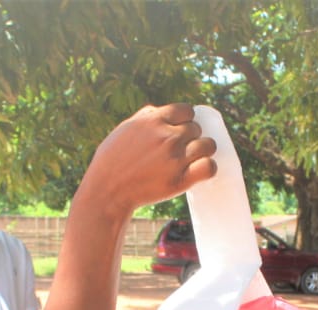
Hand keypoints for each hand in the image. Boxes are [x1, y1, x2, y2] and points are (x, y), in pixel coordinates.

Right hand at [83, 103, 217, 214]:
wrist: (108, 191)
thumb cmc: (113, 160)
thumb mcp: (125, 129)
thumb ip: (145, 117)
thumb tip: (161, 110)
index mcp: (153, 120)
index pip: (186, 110)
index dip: (186, 119)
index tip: (181, 128)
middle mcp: (167, 137)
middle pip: (196, 128)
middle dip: (191, 136)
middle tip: (181, 149)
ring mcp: (175, 158)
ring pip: (208, 145)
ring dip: (203, 150)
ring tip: (194, 158)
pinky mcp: (181, 180)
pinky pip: (209, 167)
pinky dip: (209, 168)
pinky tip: (201, 170)